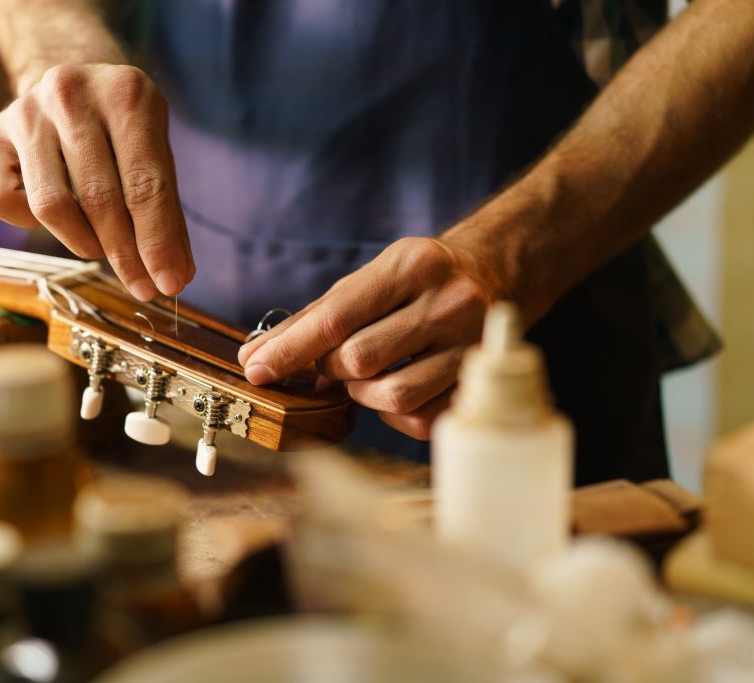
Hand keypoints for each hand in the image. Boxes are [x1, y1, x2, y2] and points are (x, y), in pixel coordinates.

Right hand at [0, 63, 193, 300]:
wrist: (73, 83)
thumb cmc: (121, 131)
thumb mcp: (155, 153)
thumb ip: (166, 211)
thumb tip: (175, 274)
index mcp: (125, 94)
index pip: (145, 184)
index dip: (157, 242)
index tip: (168, 284)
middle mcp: (69, 94)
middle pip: (99, 198)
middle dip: (124, 254)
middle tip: (142, 286)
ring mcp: (24, 112)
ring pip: (52, 206)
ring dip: (84, 242)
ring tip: (102, 246)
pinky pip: (5, 202)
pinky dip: (31, 224)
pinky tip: (57, 213)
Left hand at [237, 237, 501, 439]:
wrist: (499, 271)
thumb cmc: (418, 279)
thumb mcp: (371, 278)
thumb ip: (313, 317)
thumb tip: (254, 357)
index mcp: (411, 265)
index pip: (336, 318)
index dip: (289, 349)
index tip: (256, 370)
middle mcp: (447, 301)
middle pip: (359, 360)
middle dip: (332, 368)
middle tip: (333, 362)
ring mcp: (470, 342)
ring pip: (392, 395)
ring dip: (363, 393)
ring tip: (366, 375)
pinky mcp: (479, 379)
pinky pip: (421, 418)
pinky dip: (394, 413)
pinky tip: (396, 386)